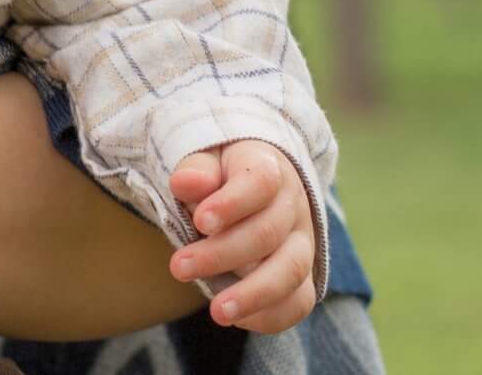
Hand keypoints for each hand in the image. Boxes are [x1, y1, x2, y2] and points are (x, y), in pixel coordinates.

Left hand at [167, 140, 316, 333]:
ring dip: (253, 294)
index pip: (260, 183)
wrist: (251, 186)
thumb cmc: (219, 175)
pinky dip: (270, 316)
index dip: (232, 203)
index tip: (200, 222)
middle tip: (179, 267)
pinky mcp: (302, 276)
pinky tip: (234, 319)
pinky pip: (298, 302)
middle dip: (221, 254)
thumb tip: (185, 183)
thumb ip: (196, 171)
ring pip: (291, 271)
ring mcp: (302, 242)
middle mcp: (292, 206)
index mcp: (269, 169)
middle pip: (267, 233)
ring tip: (216, 311)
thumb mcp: (205, 161)